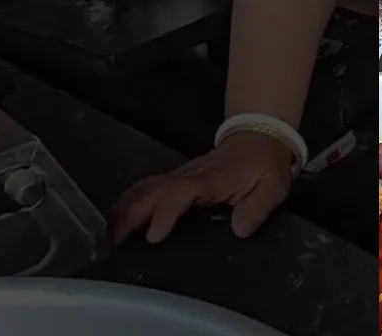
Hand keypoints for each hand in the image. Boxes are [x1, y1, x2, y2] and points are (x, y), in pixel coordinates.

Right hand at [110, 130, 294, 243]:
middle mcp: (189, 175)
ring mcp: (179, 175)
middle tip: (113, 243)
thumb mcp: (274, 185)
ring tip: (106, 238)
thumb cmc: (267, 165)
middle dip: (131, 214)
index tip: (154, 235)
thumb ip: (258, 206)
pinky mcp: (175, 179)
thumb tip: (239, 229)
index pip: (182, 192)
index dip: (165, 212)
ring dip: (123, 210)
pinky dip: (128, 203)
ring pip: (144, 188)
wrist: (260, 137)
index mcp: (212, 178)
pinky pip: (146, 189)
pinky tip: (116, 222)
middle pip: (152, 190)